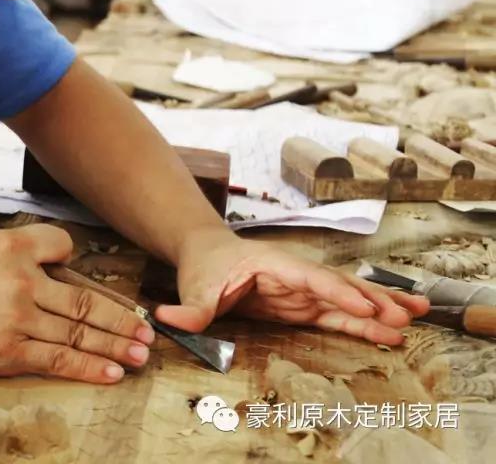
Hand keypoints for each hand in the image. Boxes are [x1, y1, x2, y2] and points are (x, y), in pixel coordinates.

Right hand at [0, 224, 154, 383]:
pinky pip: (57, 360)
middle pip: (84, 300)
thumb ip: (18, 245)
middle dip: (120, 318)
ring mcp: (18, 319)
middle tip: (146, 329)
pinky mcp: (9, 351)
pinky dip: (87, 368)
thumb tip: (56, 252)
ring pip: (78, 333)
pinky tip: (110, 373)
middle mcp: (21, 282)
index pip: (62, 245)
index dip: (76, 257)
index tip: (90, 274)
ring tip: (140, 353)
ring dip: (114, 345)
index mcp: (13, 248)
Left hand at [155, 235, 429, 344]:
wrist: (207, 255)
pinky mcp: (306, 306)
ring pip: (348, 300)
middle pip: (340, 287)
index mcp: (274, 266)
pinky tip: (393, 331)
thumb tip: (169, 321)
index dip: (337, 293)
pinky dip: (367, 324)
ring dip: (380, 309)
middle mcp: (297, 275)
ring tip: (417, 317)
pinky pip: (340, 317)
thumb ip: (189, 309)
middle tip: (404, 317)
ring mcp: (305, 290)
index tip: (365, 307)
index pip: (311, 279)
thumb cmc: (205, 267)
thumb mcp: (195, 288)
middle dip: (372, 301)